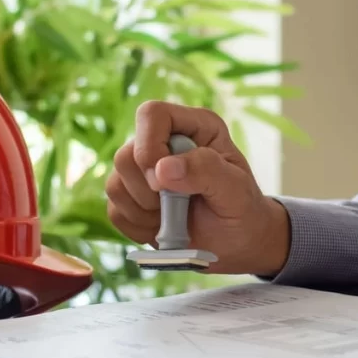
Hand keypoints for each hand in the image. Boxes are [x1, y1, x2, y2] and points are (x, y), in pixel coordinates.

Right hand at [106, 101, 290, 275]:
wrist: (237, 243)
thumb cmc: (242, 209)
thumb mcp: (236, 190)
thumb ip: (206, 171)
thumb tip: (162, 169)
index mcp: (194, 126)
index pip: (152, 114)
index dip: (150, 146)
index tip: (165, 181)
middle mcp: (164, 142)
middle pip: (126, 155)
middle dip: (149, 190)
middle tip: (178, 206)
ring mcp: (144, 171)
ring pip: (115, 184)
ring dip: (144, 211)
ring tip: (175, 219)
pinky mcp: (131, 198)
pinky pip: (114, 210)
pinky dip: (137, 227)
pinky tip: (162, 228)